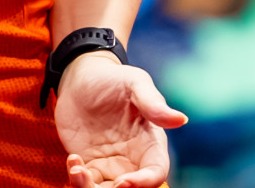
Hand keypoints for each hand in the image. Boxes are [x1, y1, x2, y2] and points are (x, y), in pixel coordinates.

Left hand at [54, 53, 185, 187]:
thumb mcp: (135, 84)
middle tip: (93, 181)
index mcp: (150, 144)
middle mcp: (133, 160)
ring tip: (77, 171)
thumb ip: (154, 104)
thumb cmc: (113, 78)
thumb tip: (181, 119)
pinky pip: (85, 182)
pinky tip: (73, 161)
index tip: (123, 182)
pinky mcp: (89, 163)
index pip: (155, 172)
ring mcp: (110, 164)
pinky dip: (77, 180)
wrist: (81, 77)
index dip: (144, 182)